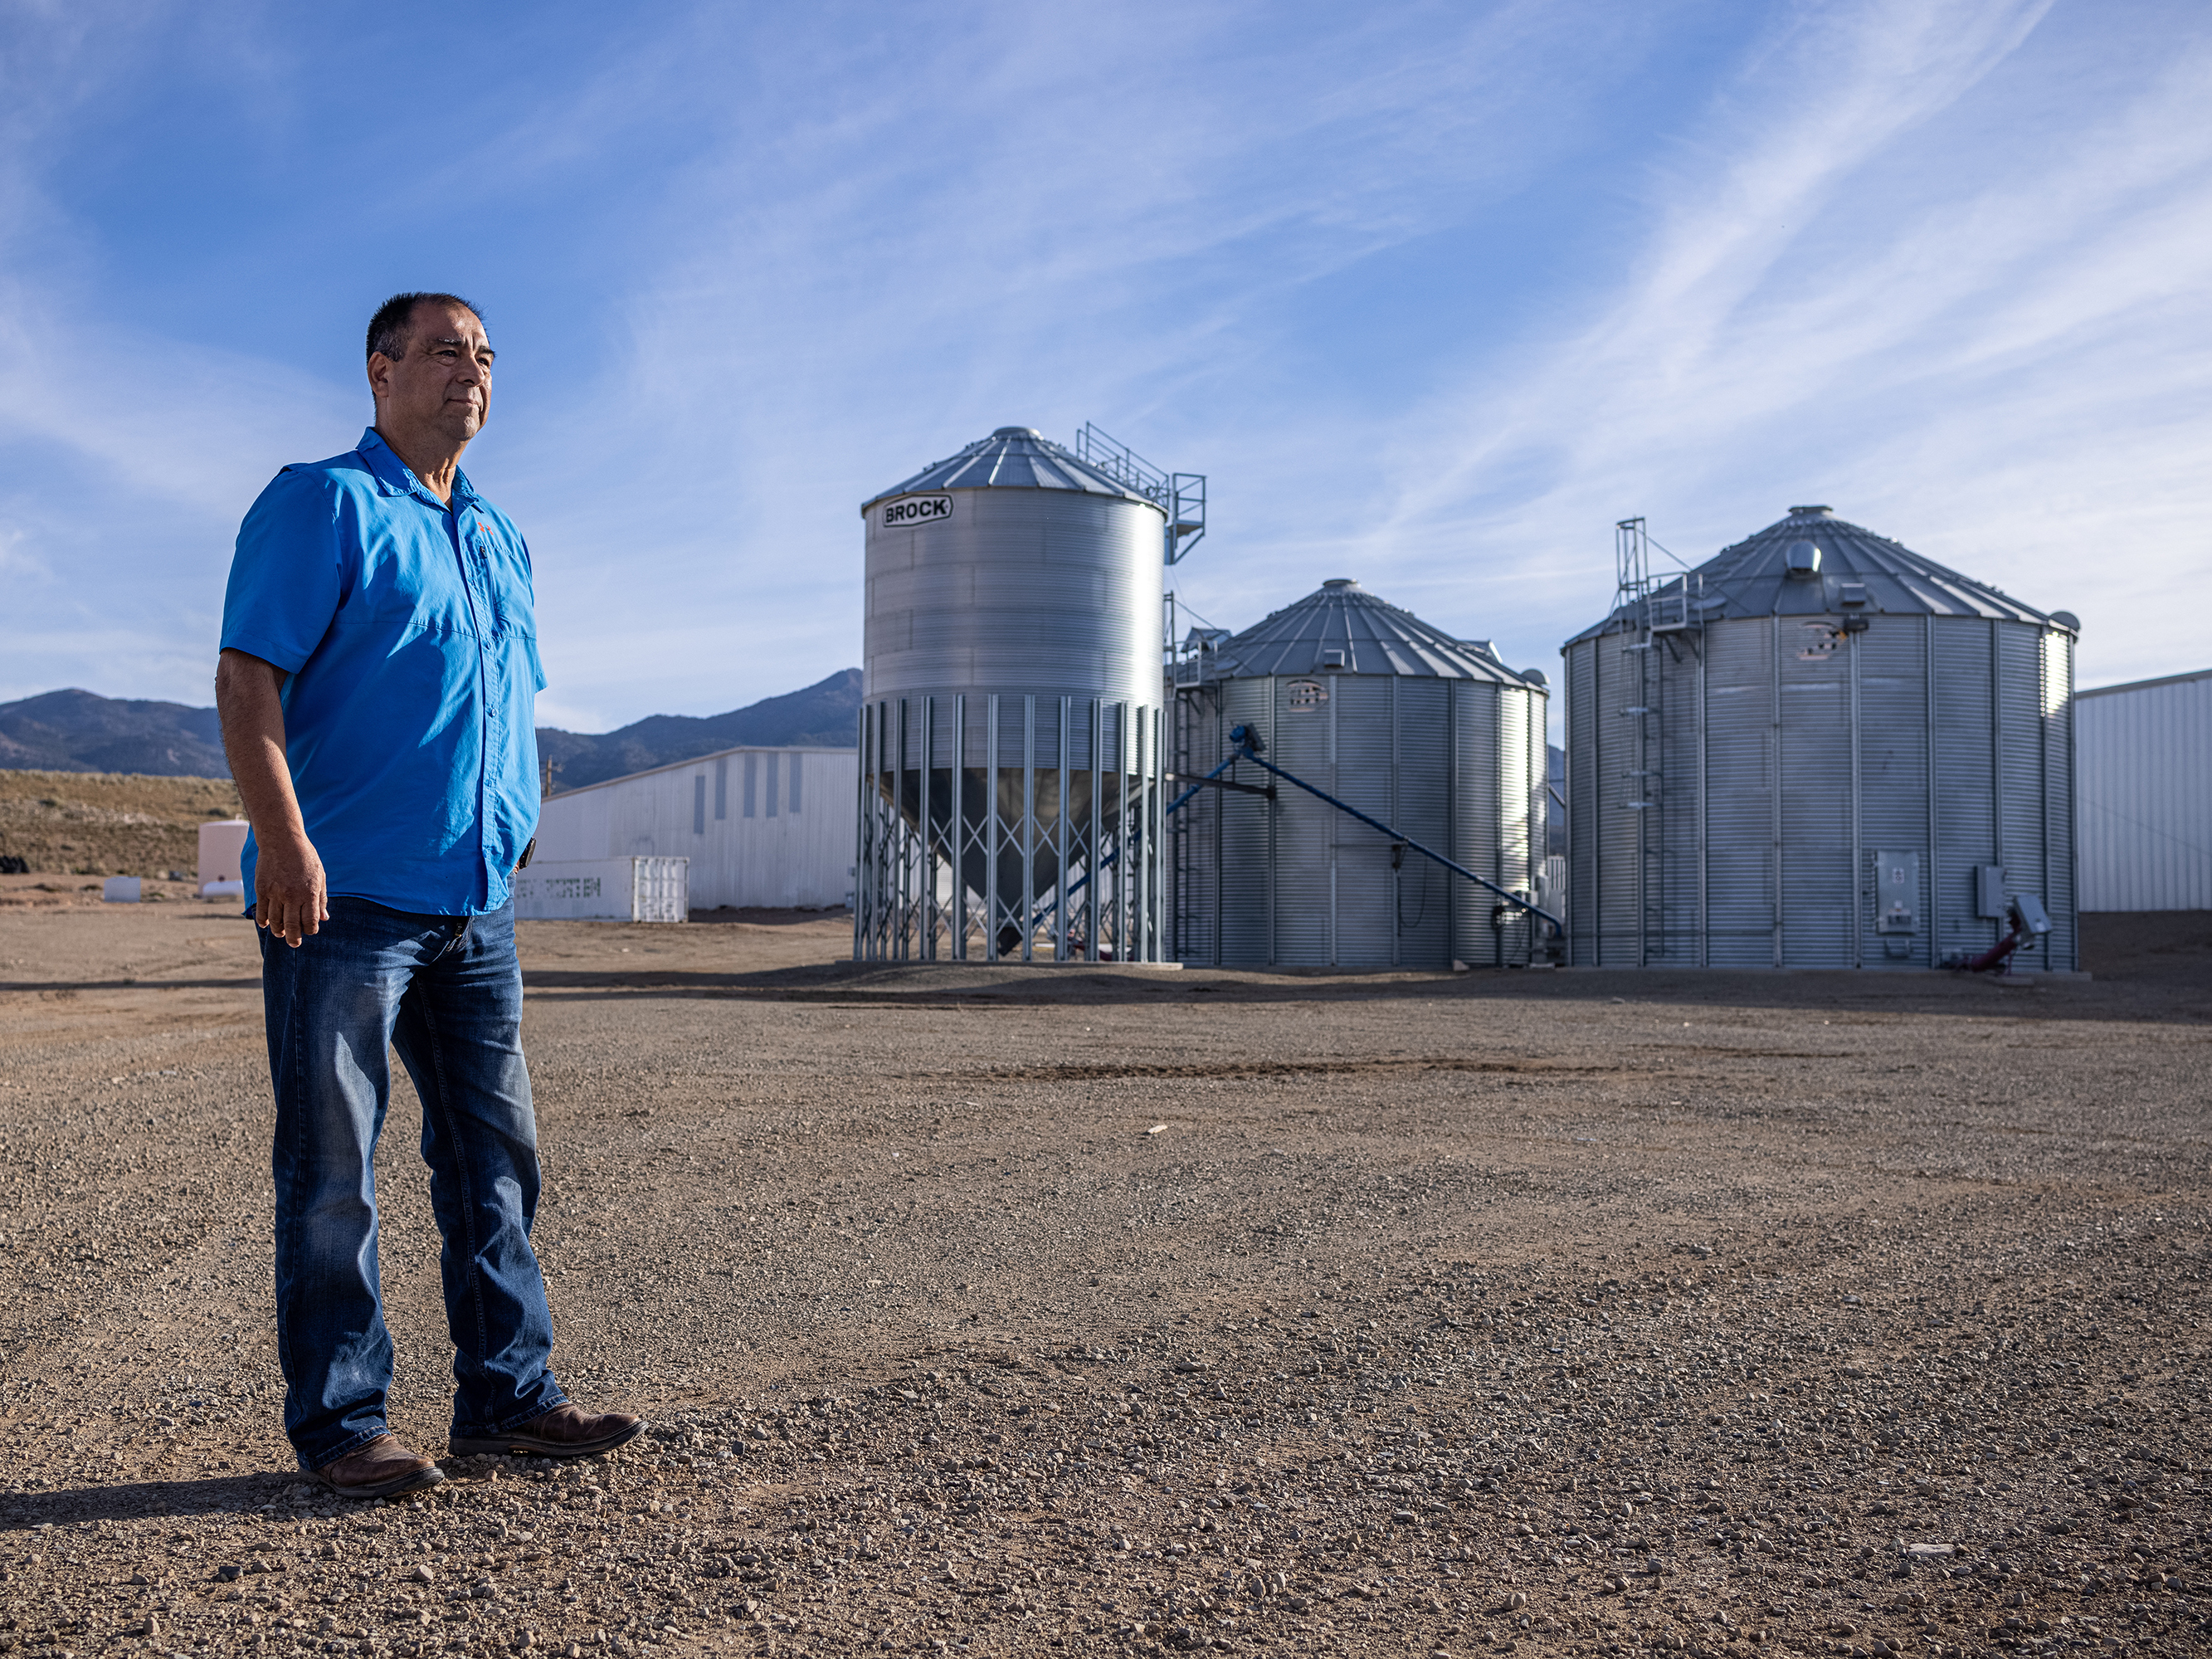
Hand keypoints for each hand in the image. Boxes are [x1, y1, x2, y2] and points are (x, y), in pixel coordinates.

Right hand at [255, 830, 327, 947]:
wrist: (282, 840)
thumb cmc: (305, 857)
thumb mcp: (319, 876)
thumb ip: (321, 898)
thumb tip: (324, 918)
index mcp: (309, 892)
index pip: (310, 921)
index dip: (310, 930)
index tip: (309, 932)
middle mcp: (292, 895)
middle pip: (292, 925)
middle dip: (294, 938)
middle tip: (294, 944)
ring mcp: (275, 892)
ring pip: (275, 921)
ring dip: (278, 931)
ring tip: (280, 934)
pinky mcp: (261, 889)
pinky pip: (261, 911)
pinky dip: (263, 921)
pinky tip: (266, 924)